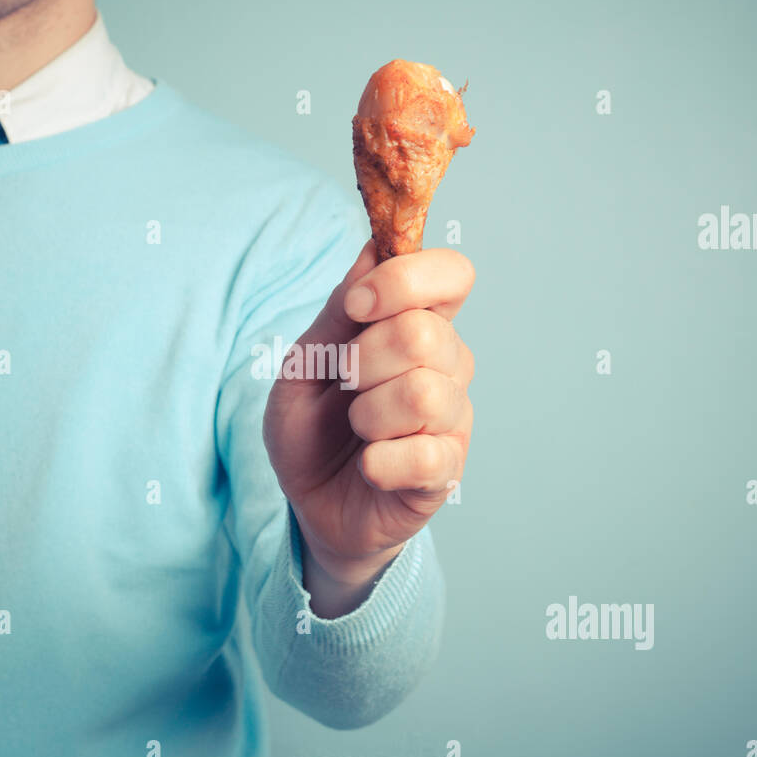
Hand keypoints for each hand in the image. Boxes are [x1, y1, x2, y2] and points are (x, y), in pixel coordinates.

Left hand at [263, 239, 474, 616]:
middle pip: (424, 333)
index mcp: (417, 325)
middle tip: (345, 385)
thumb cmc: (312, 430)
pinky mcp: (446, 471)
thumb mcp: (304, 366)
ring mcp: (452, 418)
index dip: (406, 279)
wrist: (310, 506)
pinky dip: (379, 462)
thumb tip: (372, 250)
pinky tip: (368, 466)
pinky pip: (423, 455)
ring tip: (357, 430)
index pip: (452, 275)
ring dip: (368, 414)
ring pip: (423, 393)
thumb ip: (338, 314)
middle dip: (363, 358)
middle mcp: (447, 365)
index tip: (358, 305)